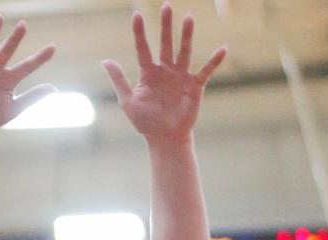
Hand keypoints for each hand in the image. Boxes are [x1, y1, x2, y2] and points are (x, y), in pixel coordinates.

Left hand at [103, 6, 225, 145]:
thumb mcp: (128, 101)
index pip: (143, 48)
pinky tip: (223, 49)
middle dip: (165, 26)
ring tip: (189, 17)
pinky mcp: (194, 86)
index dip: (139, 32)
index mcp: (148, 73)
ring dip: (187, 35)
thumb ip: (118, 79)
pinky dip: (214, 61)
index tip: (136, 15)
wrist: (165, 139)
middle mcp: (165, 70)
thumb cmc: (146, 122)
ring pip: (184, 51)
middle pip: (165, 43)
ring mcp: (180, 77)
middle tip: (166, 6)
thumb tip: (105, 60)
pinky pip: (205, 71)